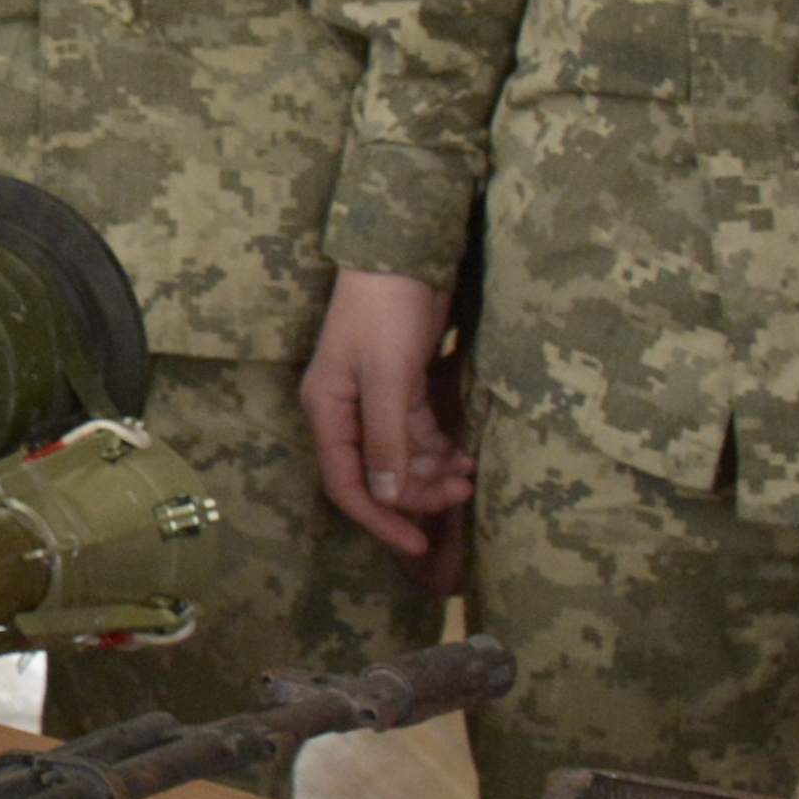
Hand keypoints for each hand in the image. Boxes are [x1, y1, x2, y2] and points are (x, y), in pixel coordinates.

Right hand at [303, 270, 475, 587]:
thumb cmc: (385, 310)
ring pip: (401, 456)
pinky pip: (417, 433)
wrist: (402, 253)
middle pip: (377, 474)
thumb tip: (384, 496)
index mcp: (328, 410)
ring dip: (433, 472)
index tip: (416, 544)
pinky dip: (440, 448)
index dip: (379, 518)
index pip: (346, 482)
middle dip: (416, 492)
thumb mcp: (388, 376)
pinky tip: (465, 454)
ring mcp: (373, 400)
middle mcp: (346, 411)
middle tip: (461, 496)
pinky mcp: (400, 386)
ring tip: (469, 475)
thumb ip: (387, 437)